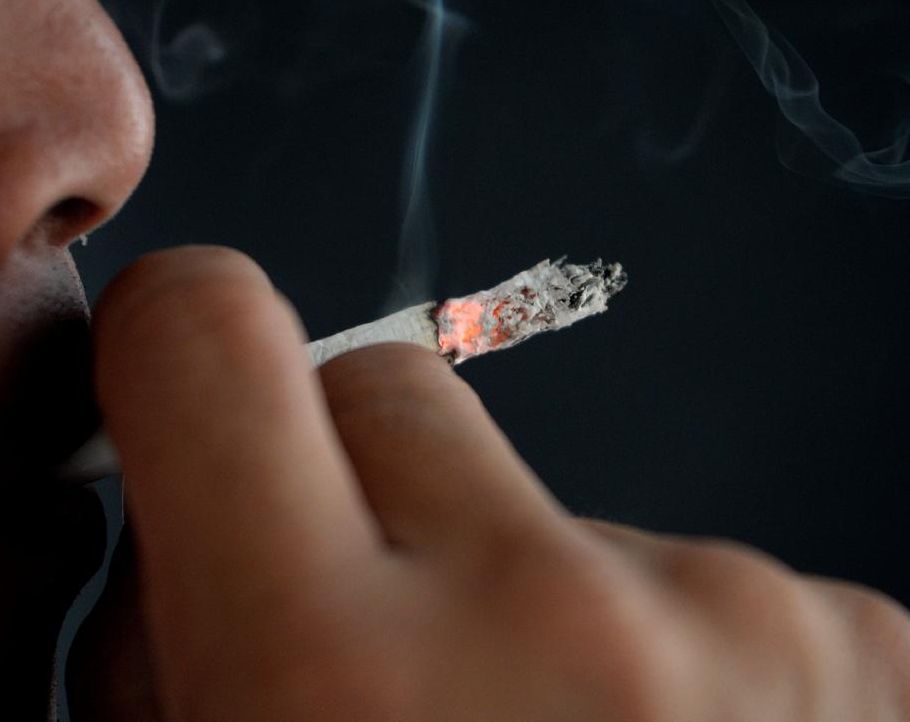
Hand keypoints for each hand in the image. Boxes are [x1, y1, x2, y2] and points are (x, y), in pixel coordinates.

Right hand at [69, 246, 909, 720]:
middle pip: (389, 386)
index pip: (210, 335)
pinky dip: (643, 656)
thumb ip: (170, 641)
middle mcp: (559, 624)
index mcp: (335, 676)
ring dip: (511, 597)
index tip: (189, 403)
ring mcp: (739, 623)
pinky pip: (684, 576)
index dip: (180, 352)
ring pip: (545, 495)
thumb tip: (184, 523)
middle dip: (349, 495)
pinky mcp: (858, 642)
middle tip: (367, 646)